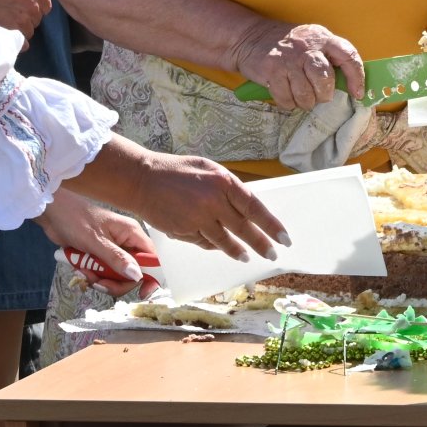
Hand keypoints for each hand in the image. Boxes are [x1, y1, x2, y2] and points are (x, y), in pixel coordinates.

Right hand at [0, 0, 49, 40]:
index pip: (46, 6)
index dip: (36, 6)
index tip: (26, 5)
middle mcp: (32, 7)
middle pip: (37, 19)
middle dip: (29, 16)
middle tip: (15, 12)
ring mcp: (21, 19)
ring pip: (29, 31)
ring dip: (22, 28)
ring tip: (10, 23)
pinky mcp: (9, 30)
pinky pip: (21, 42)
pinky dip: (18, 42)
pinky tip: (11, 37)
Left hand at [36, 190, 160, 297]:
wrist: (52, 213)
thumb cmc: (75, 220)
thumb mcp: (95, 241)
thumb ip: (116, 259)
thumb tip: (137, 276)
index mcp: (132, 233)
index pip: (152, 259)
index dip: (150, 276)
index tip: (141, 292)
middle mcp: (126, 242)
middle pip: (133, 273)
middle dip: (116, 282)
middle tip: (99, 284)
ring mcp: (112, 250)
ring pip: (116, 276)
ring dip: (101, 280)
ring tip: (84, 274)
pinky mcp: (99, 256)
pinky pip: (103, 274)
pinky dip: (92, 276)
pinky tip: (80, 270)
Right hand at [130, 148, 287, 260]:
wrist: (142, 179)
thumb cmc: (176, 171)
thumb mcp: (207, 170)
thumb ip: (227, 188)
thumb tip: (246, 208)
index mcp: (222, 182)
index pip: (254, 207)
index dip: (271, 225)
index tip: (284, 238)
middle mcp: (213, 201)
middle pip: (243, 229)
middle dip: (261, 244)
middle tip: (272, 254)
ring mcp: (198, 218)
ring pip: (225, 241)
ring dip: (238, 250)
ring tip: (246, 256)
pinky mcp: (185, 231)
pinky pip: (205, 242)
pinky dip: (213, 245)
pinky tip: (219, 246)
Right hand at [229, 20, 364, 109]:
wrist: (249, 37)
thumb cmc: (287, 45)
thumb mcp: (310, 42)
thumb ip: (328, 57)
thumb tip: (349, 84)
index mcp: (322, 37)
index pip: (348, 56)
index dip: (356, 78)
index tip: (357, 93)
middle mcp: (306, 46)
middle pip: (324, 80)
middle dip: (323, 94)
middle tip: (319, 96)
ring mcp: (288, 59)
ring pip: (306, 94)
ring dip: (305, 102)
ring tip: (301, 96)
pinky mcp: (271, 71)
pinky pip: (287, 99)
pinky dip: (288, 103)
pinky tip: (286, 94)